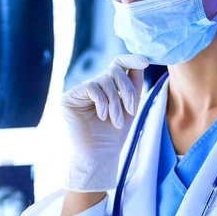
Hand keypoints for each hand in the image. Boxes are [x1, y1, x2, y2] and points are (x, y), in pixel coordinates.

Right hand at [62, 54, 148, 191]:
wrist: (98, 156)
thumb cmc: (113, 136)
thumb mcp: (129, 108)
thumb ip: (134, 86)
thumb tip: (142, 61)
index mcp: (108, 87)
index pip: (118, 64)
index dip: (131, 59)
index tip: (146, 62)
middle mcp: (94, 86)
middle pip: (115, 70)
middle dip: (127, 90)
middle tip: (131, 111)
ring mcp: (81, 91)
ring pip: (105, 80)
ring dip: (116, 102)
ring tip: (116, 121)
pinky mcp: (70, 97)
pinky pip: (92, 87)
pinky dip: (102, 102)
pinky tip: (102, 116)